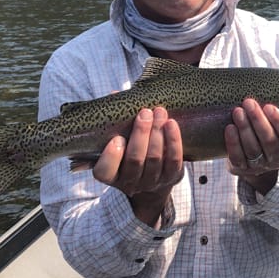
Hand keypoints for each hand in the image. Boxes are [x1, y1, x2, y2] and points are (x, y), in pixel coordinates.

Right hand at [94, 107, 183, 224]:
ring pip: (155, 159)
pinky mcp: (171, 177)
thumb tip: (116, 95)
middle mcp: (129, 182)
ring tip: (159, 112)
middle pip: (134, 161)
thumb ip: (116, 121)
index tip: (117, 137)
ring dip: (157, 133)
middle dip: (140, 135)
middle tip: (144, 113)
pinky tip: (171, 124)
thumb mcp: (119, 138)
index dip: (111, 156)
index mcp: (110, 175)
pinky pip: (174, 160)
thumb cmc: (131, 149)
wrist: (154, 175)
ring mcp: (151, 182)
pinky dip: (173, 141)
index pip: (104, 171)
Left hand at [225, 98, 278, 192]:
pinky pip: (238, 158)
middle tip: (249, 102)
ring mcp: (259, 166)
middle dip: (258, 120)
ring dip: (244, 128)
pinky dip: (233, 143)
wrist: (257, 160)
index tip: (269, 107)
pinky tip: (230, 128)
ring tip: (238, 111)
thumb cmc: (272, 134)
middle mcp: (277, 159)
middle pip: (268, 141)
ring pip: (252, 148)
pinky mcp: (242, 169)